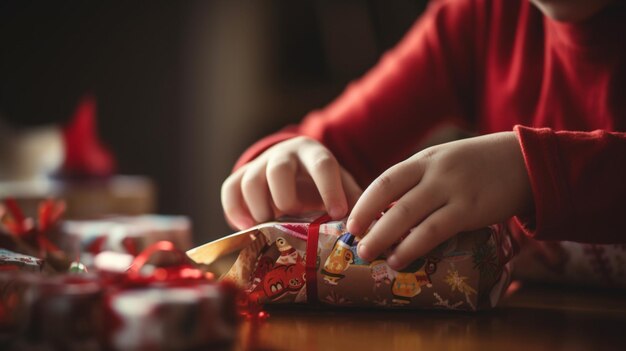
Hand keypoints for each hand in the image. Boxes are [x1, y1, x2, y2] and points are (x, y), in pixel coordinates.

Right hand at [221, 136, 361, 229]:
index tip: (338, 214)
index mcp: (314, 154)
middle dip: (285, 199)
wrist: (295, 171)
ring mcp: (259, 164)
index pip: (323, 165)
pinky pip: (229, 190)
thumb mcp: (341, 188)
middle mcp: (284, 154)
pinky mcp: (240, 177)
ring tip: (269, 228)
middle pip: (278, 170)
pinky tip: (248, 228)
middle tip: (292, 219)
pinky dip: (235, 212)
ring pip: (249, 181)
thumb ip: (355, 204)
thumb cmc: (322, 186)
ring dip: (259, 209)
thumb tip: (370, 232)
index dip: (330, 189)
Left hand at [348, 132, 531, 269]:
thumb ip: (422, 181)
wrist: (525, 162)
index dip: (364, 202)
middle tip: (352, 241)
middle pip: (389, 195)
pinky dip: (412, 246)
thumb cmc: (481, 168)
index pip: (385, 180)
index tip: (349, 222)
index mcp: (424, 160)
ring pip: (407, 214)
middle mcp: (433, 171)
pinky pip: (434, 230)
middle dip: (366, 220)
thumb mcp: (447, 164)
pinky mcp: (469, 209)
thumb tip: (392, 212)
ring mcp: (451, 189)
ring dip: (383, 236)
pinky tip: (399, 259)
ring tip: (368, 255)